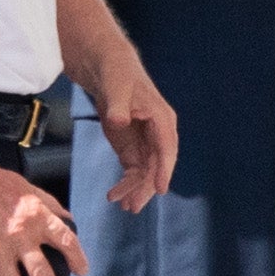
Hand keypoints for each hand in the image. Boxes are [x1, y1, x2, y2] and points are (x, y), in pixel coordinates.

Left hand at [92, 60, 177, 213]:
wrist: (107, 69)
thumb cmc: (117, 73)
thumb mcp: (116, 86)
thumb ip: (118, 105)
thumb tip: (119, 120)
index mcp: (162, 118)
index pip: (167, 147)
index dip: (164, 169)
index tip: (160, 189)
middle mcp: (159, 133)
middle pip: (157, 165)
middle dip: (146, 187)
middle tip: (133, 205)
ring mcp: (146, 143)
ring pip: (146, 172)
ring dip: (135, 189)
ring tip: (122, 204)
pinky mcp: (133, 148)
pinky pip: (134, 171)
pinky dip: (126, 184)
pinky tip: (115, 196)